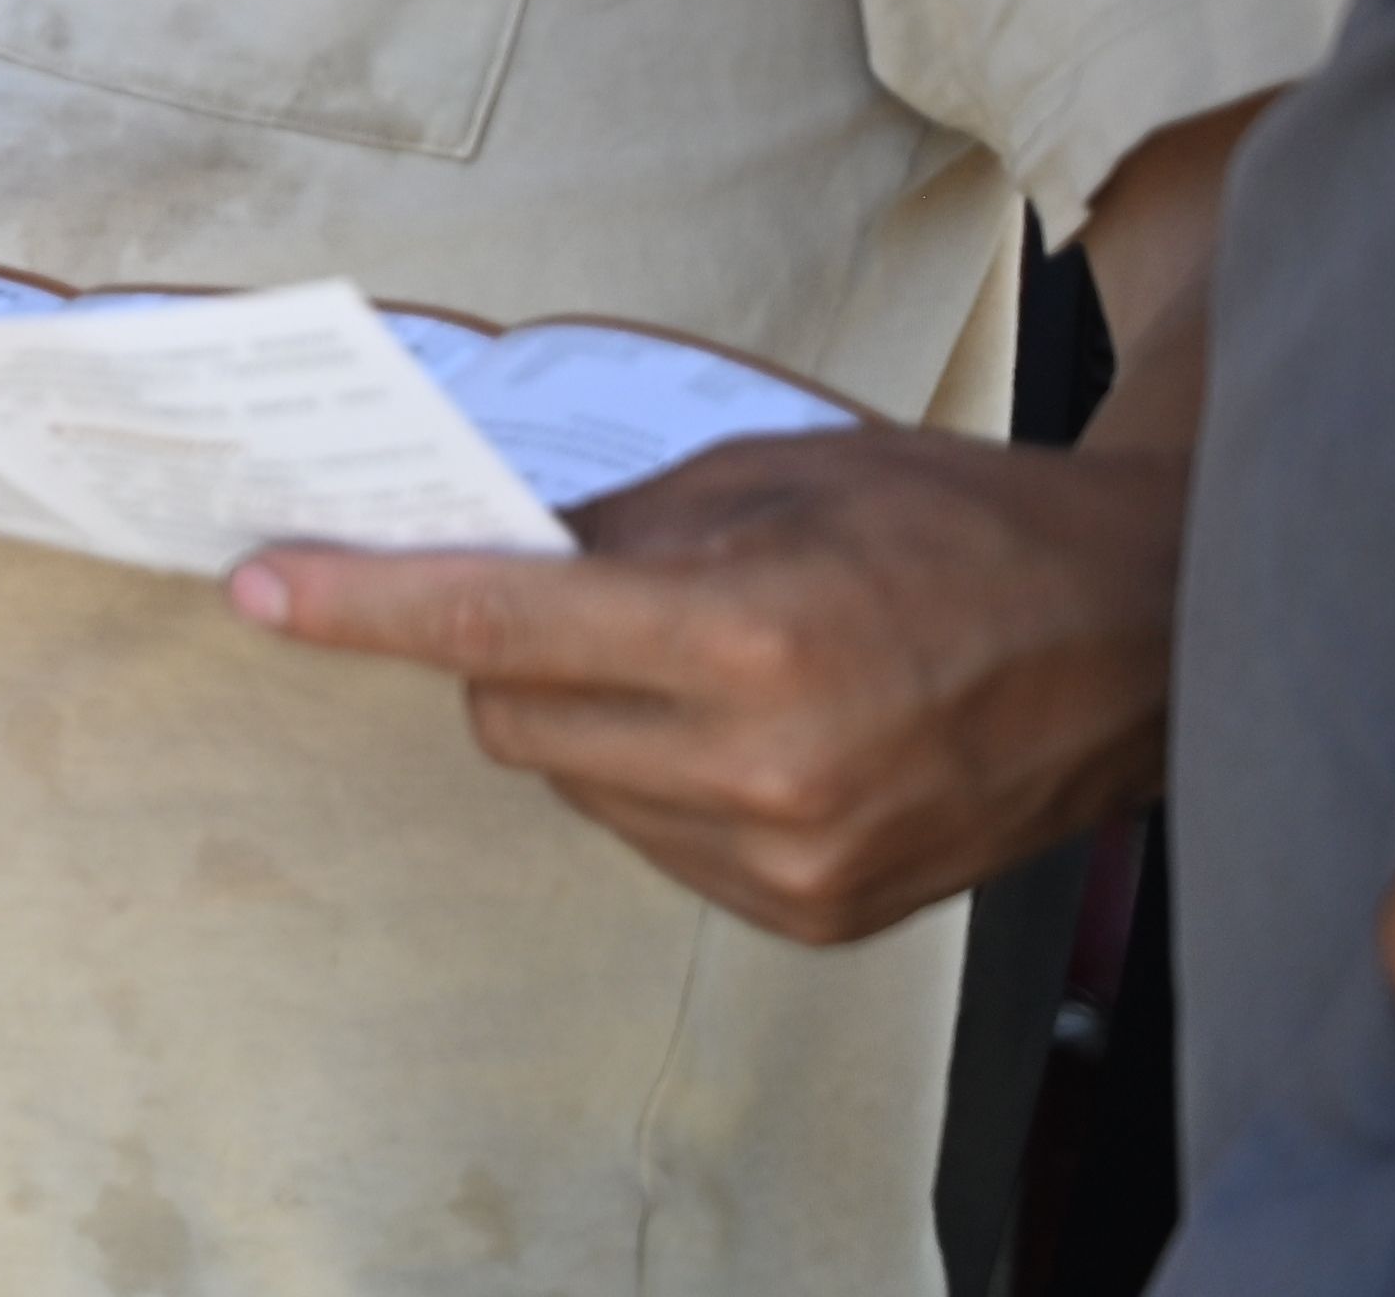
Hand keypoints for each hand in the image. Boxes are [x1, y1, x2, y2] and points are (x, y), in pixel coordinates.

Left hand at [227, 423, 1184, 943]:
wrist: (1135, 638)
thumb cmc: (945, 527)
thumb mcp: (763, 477)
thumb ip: (601, 527)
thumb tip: (457, 548)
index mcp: (750, 640)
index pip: (496, 627)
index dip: (362, 602)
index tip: (259, 583)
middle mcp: (767, 771)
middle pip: (511, 715)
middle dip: (508, 651)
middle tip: (584, 591)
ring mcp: (794, 861)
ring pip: (573, 782)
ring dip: (591, 717)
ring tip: (707, 658)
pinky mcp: (817, 917)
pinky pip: (651, 840)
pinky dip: (659, 779)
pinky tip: (746, 730)